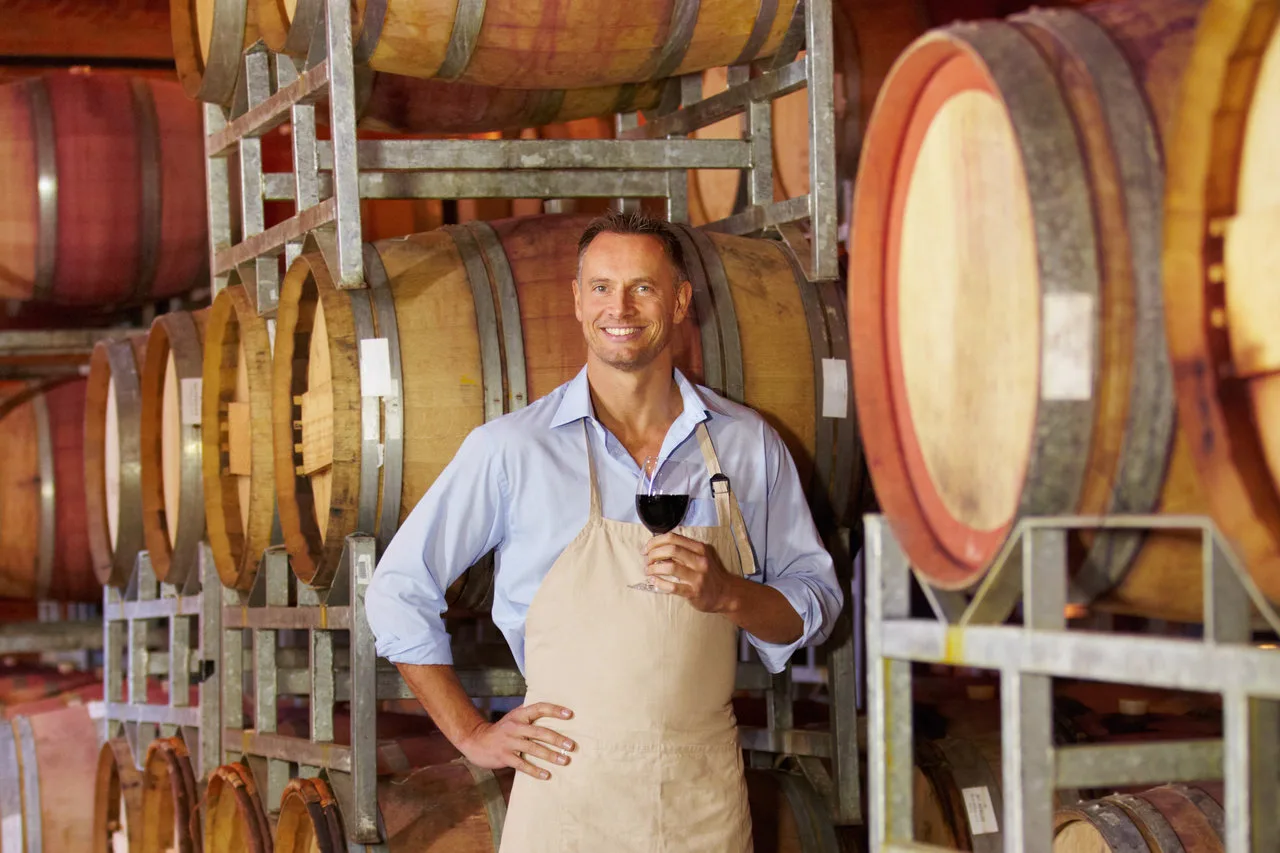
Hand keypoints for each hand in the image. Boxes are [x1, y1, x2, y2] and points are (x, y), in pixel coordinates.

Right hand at [456, 702, 575, 779]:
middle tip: (571, 745)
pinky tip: (546, 775)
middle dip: (557, 739)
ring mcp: (509, 742)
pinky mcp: (504, 757)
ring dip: (550, 755)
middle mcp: (514, 727)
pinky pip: (522, 764)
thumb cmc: (501, 730)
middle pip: (539, 732)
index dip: (554, 710)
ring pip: (533, 749)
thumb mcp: (513, 717)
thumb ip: (529, 715)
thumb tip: (553, 711)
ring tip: (565, 760)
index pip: (539, 708)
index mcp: (519, 715)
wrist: (476, 741)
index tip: (570, 714)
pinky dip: (535, 770)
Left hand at [642, 532, 740, 612]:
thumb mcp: (701, 556)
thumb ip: (684, 550)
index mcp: (700, 548)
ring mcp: (698, 577)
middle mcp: (700, 560)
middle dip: (653, 553)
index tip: (647, 548)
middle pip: (671, 549)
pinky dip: (660, 583)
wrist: (726, 593)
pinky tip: (654, 581)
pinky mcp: (694, 592)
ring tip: (648, 570)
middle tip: (647, 559)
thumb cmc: (710, 573)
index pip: (673, 538)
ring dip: (654, 568)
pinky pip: (673, 587)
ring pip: (670, 567)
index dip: (656, 541)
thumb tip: (658, 547)